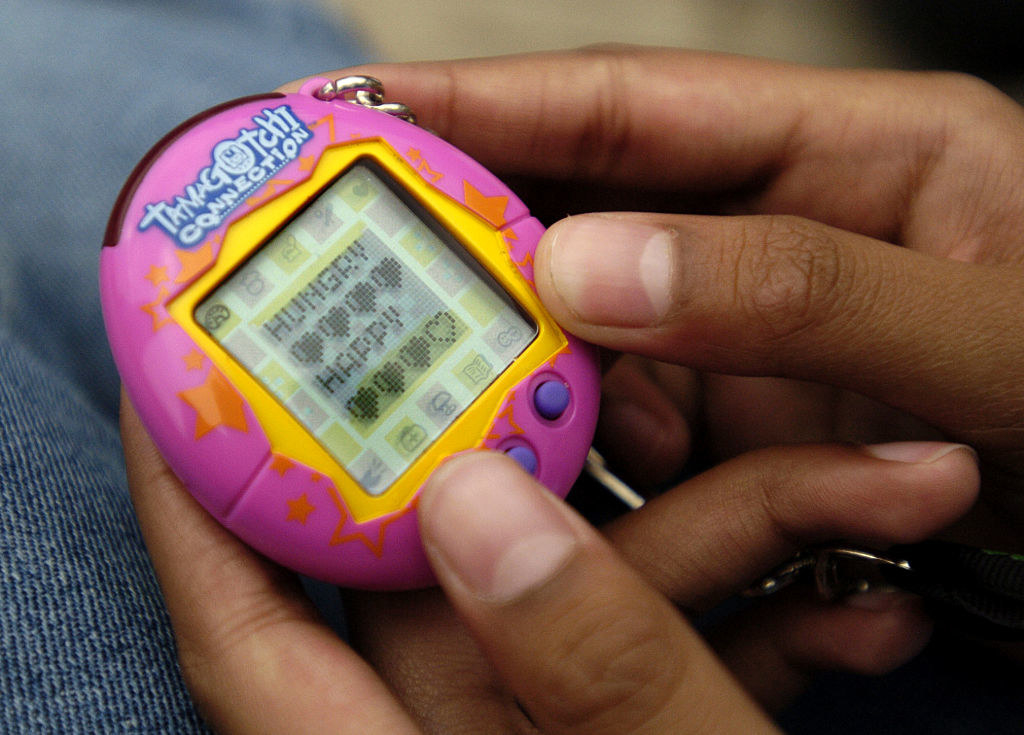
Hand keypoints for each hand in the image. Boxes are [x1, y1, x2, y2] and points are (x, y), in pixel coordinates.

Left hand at [124, 392, 977, 731]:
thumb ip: (593, 679)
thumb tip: (476, 505)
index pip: (248, 633)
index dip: (203, 496)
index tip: (191, 362)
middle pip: (453, 567)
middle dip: (547, 451)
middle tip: (574, 333)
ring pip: (589, 588)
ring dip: (733, 534)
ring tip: (866, 482)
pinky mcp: (630, 732)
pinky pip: (666, 639)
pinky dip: (761, 612)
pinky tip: (865, 602)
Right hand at [286, 50, 1023, 540]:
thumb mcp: (987, 338)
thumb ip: (799, 291)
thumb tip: (589, 269)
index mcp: (852, 151)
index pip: (635, 103)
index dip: (490, 103)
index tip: (363, 107)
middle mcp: (782, 232)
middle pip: (591, 213)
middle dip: (488, 251)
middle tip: (379, 282)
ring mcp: (756, 334)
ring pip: (598, 335)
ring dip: (548, 377)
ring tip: (505, 413)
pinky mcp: (748, 423)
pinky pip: (637, 423)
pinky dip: (600, 452)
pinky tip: (603, 480)